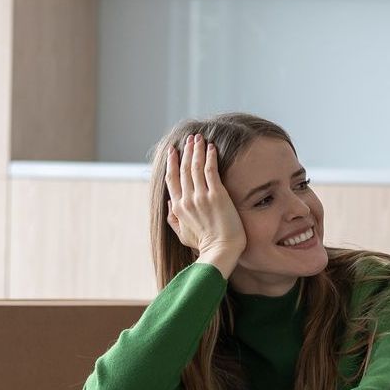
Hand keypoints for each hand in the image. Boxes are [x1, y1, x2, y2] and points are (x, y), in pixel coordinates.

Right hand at [165, 133, 245, 265]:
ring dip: (197, 150)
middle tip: (190, 139)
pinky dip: (210, 157)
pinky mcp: (217, 196)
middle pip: (184, 169)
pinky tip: (211, 148)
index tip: (174, 151)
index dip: (172, 163)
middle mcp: (186, 199)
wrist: (221, 251)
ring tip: (199, 138)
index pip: (172, 180)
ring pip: (196, 167)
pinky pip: (211, 171)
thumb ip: (173, 219)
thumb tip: (169, 203)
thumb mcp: (182, 235)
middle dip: (186, 152)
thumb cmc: (205, 245)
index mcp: (177, 208)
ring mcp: (201, 197)